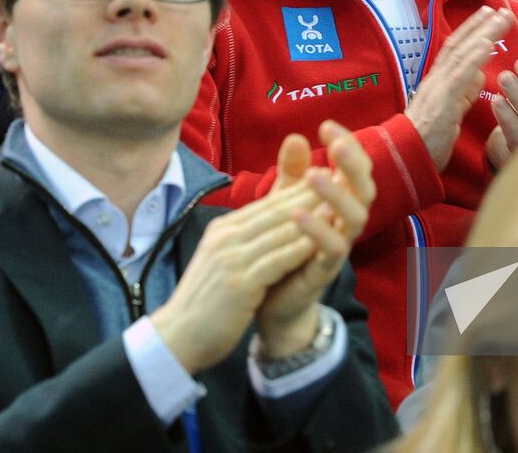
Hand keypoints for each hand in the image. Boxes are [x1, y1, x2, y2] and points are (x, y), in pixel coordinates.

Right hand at [151, 178, 322, 372]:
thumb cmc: (205, 302)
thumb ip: (245, 241)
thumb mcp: (223, 262)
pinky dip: (298, 249)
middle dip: (309, 196)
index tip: (324, 179)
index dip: (297, 191)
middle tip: (339, 182)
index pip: (267, 204)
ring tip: (338, 206)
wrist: (178, 337)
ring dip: (311, 218)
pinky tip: (319, 242)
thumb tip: (272, 225)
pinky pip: (276, 260)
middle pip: (276, 211)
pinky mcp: (239, 283)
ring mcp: (231, 259)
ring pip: (278, 231)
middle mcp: (226, 238)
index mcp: (223, 230)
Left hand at [257, 121, 373, 356]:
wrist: (274, 303)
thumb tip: (296, 136)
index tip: (326, 125)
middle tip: (336, 144)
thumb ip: (292, 175)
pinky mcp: (325, 271)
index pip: (354, 168)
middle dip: (353, 164)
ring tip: (316, 175)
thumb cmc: (285, 249)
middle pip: (365, 188)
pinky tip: (298, 213)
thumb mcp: (285, 206)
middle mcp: (346, 223)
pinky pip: (333, 250)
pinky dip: (318, 230)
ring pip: (356, 218)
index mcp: (339, 203)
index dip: (347, 145)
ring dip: (337, 194)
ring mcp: (340, 247)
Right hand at [406, 6, 513, 170]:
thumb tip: (478, 74)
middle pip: (459, 44)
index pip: (456, 49)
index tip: (490, 15)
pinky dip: (473, 57)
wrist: (405, 159)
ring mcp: (438, 88)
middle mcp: (436, 79)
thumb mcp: (450, 111)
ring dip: (483, 33)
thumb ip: (463, 92)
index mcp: (438, 81)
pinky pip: (459, 75)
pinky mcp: (442, 102)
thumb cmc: (427, 140)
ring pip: (461, 53)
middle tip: (503, 9)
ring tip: (501, 18)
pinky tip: (487, 44)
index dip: (472, 30)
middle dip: (482, 25)